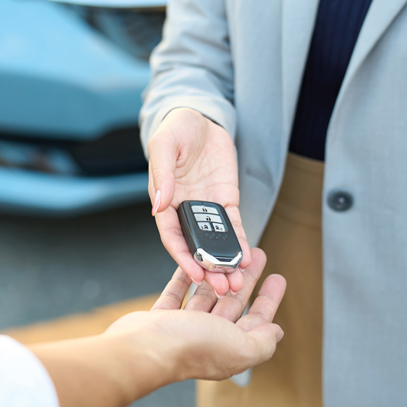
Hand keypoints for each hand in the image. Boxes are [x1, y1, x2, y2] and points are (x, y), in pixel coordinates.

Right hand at [105, 248, 284, 381]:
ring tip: (228, 254)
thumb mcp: (242, 347)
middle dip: (246, 279)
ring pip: (206, 295)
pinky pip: (177, 293)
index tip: (277, 278)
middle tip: (255, 257)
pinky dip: (186, 278)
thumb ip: (263, 341)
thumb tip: (276, 332)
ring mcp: (184, 327)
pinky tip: (194, 264)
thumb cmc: (192, 348)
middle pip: (233, 303)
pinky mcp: (162, 317)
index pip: (257, 321)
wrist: (146, 347)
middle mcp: (208, 338)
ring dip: (219, 274)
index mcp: (230, 348)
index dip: (268, 299)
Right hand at [147, 107, 249, 296]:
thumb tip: (158, 206)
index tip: (194, 276)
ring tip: (238, 282)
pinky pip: (234, 226)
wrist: (201, 117)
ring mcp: (207, 206)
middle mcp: (185, 209)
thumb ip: (162, 175)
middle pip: (196, 246)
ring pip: (216, 242)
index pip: (172, 236)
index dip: (182, 258)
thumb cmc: (176, 129)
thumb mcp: (165, 145)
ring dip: (225, 263)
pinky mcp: (226, 200)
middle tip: (223, 289)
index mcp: (164, 200)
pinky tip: (247, 258)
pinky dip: (239, 242)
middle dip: (208, 269)